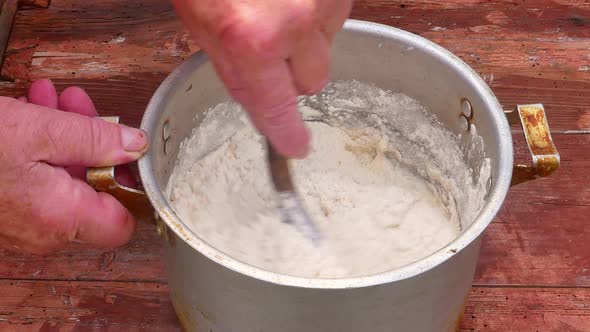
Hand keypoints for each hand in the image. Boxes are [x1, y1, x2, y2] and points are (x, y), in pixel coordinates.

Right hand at [0, 79, 147, 253]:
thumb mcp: (42, 130)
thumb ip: (96, 140)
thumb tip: (135, 146)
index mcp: (62, 218)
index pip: (122, 223)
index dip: (129, 187)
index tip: (126, 154)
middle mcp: (45, 230)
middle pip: (91, 191)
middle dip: (91, 143)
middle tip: (83, 108)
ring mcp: (23, 223)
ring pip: (62, 179)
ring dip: (63, 136)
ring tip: (52, 99)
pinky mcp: (6, 209)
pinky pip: (36, 180)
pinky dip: (39, 147)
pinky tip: (31, 110)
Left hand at [171, 0, 352, 157]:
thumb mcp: (198, 17)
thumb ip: (232, 61)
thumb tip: (257, 94)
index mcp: (250, 39)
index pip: (278, 109)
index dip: (286, 135)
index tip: (294, 146)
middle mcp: (296, 21)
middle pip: (313, 81)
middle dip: (293, 70)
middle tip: (270, 44)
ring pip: (327, 43)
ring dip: (306, 33)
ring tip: (277, 1)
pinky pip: (336, 12)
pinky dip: (317, 7)